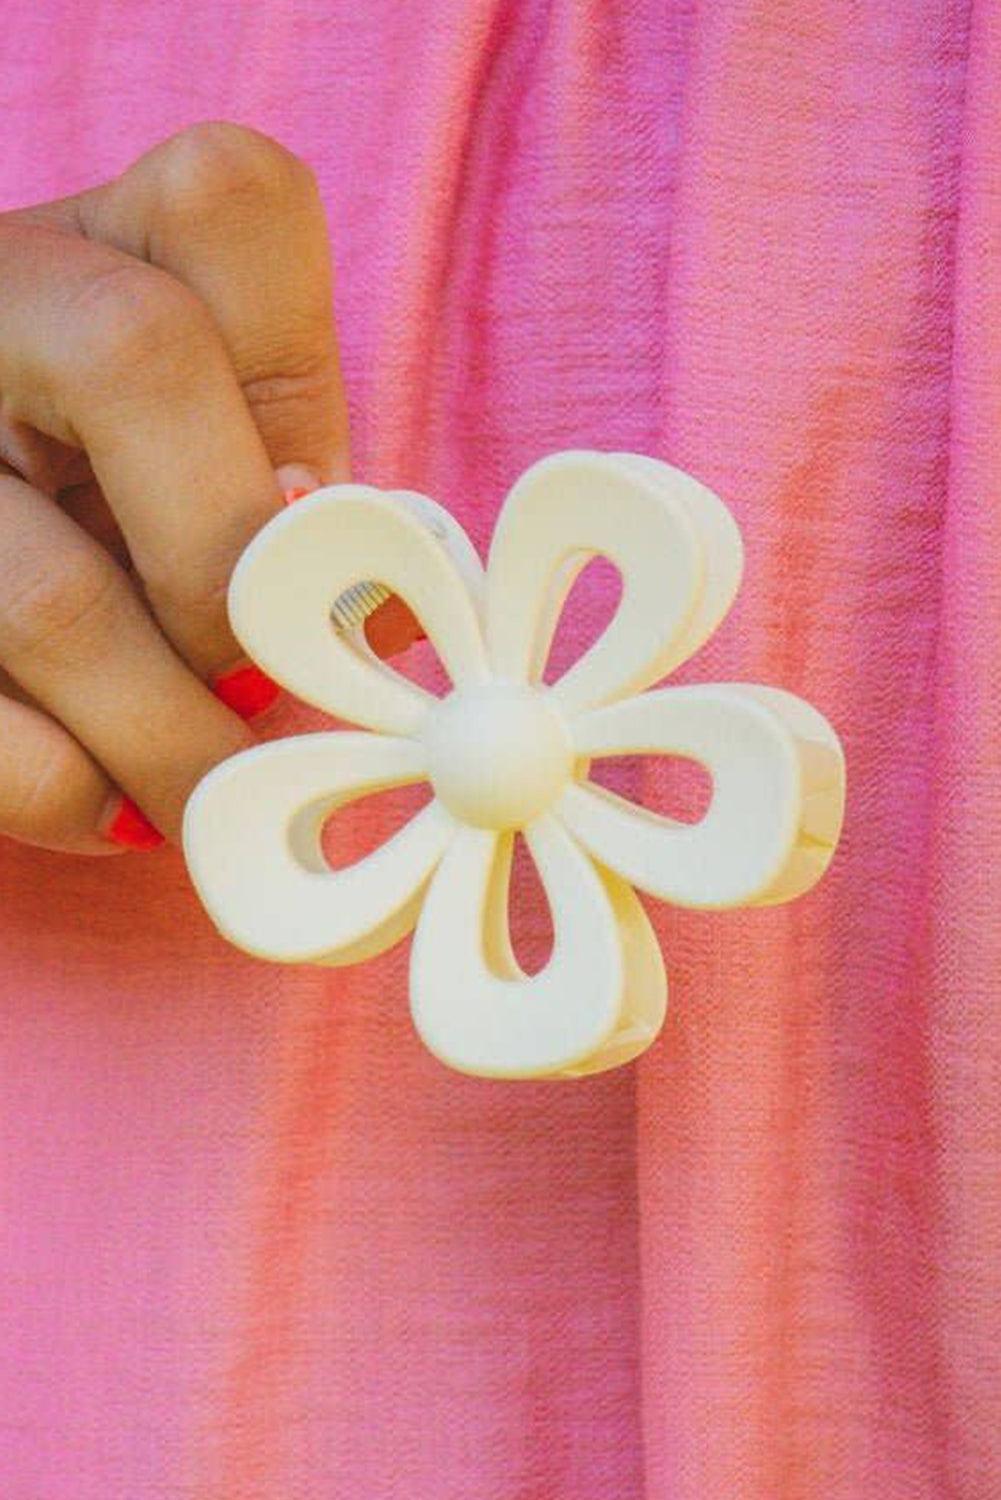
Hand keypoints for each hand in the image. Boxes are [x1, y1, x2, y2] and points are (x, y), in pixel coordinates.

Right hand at [0, 121, 359, 854]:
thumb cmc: (111, 496)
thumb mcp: (199, 445)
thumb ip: (290, 489)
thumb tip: (376, 613)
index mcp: (103, 245)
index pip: (230, 198)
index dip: (300, 378)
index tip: (314, 525)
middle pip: (139, 359)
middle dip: (234, 582)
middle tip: (261, 689)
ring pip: (54, 597)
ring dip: (171, 738)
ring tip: (211, 794)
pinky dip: (68, 790)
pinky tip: (105, 796)